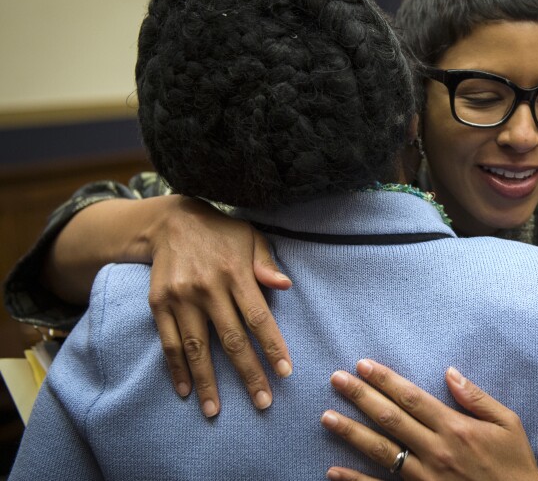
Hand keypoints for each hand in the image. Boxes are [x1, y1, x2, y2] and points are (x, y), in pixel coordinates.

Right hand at [146, 197, 292, 416]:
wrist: (170, 221)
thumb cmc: (221, 232)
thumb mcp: (251, 237)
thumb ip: (267, 263)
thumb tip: (285, 286)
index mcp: (235, 272)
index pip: (258, 317)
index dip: (272, 346)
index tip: (285, 372)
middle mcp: (207, 288)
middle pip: (231, 339)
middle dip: (248, 374)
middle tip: (262, 402)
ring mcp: (180, 298)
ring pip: (197, 348)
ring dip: (207, 382)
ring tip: (216, 411)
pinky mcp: (158, 304)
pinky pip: (169, 342)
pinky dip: (176, 369)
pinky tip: (185, 391)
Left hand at [321, 359, 537, 480]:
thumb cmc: (515, 465)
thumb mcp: (508, 424)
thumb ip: (477, 398)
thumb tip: (450, 372)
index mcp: (456, 428)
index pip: (412, 398)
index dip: (386, 380)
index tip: (363, 365)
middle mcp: (436, 451)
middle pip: (390, 419)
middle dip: (361, 397)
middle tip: (336, 379)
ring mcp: (425, 478)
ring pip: (381, 451)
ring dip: (351, 433)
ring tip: (326, 416)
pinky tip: (333, 471)